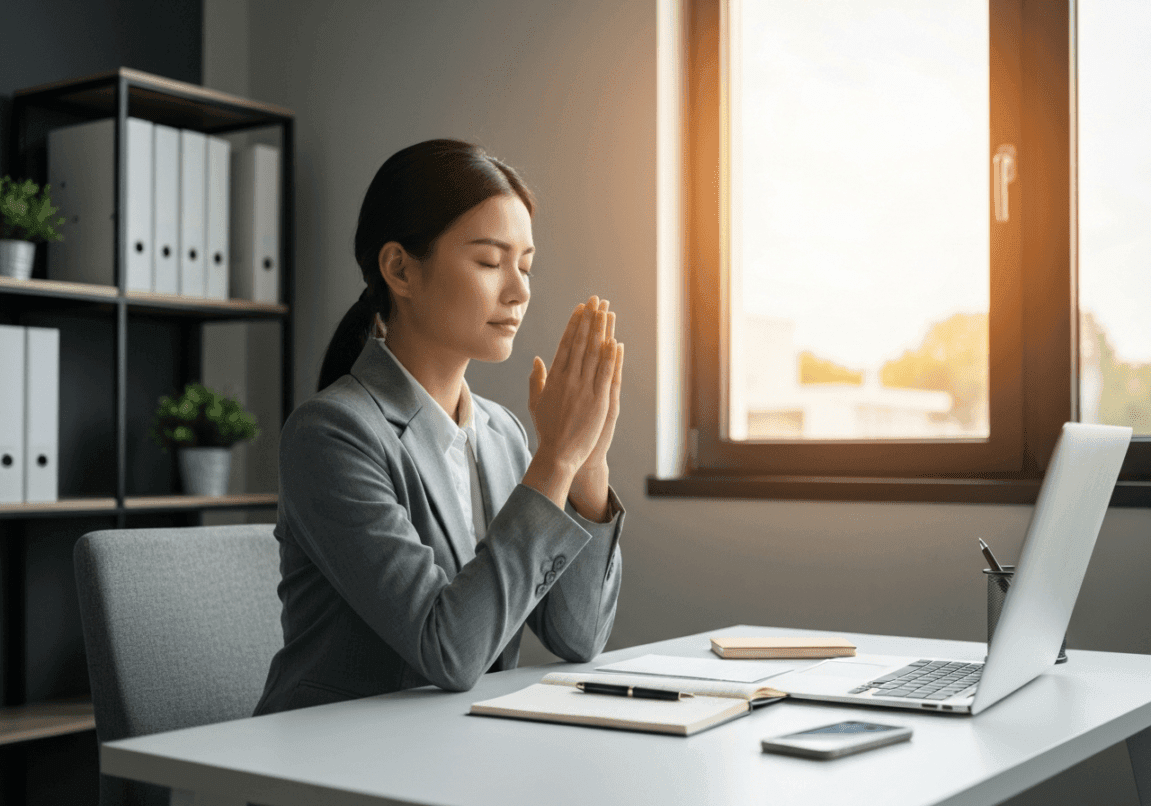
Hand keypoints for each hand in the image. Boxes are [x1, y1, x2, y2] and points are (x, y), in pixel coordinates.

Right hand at [527, 295, 618, 472]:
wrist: (557, 454)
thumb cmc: (546, 430)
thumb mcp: (536, 402)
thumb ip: (536, 379)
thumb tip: (537, 360)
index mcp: (554, 378)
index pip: (565, 344)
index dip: (574, 323)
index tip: (580, 308)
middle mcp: (568, 379)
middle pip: (581, 343)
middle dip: (589, 319)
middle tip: (595, 300)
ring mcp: (584, 389)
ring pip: (594, 354)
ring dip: (601, 331)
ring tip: (606, 312)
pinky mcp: (598, 401)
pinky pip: (605, 374)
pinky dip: (610, 357)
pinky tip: (615, 341)